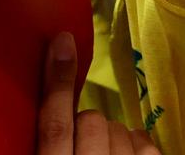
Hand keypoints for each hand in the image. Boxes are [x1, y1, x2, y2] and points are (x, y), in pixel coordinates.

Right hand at [37, 32, 160, 154]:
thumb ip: (44, 136)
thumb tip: (38, 99)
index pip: (55, 126)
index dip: (59, 83)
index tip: (63, 40)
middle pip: (92, 120)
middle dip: (88, 121)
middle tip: (81, 140)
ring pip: (119, 129)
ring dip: (111, 135)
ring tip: (102, 152)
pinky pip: (146, 145)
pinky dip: (136, 145)